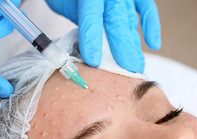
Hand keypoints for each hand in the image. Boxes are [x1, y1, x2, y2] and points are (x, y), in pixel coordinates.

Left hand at [45, 0, 160, 72]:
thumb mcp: (57, 0)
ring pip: (130, 21)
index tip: (93, 62)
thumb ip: (51, 11)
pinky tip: (153, 44)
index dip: (92, 39)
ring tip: (134, 68)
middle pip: (117, 23)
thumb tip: (42, 32)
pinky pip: (147, 9)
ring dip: (133, 46)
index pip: (90, 16)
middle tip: (127, 73)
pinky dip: (151, 25)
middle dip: (122, 50)